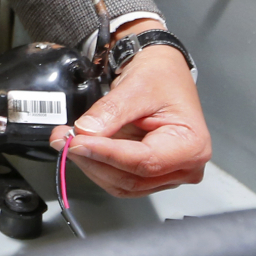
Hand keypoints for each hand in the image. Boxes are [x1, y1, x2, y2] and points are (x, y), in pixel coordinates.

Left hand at [50, 38, 210, 196]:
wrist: (162, 71)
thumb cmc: (161, 76)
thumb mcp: (137, 87)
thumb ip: (111, 111)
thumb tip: (85, 132)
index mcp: (191, 146)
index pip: (144, 161)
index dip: (107, 154)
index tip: (77, 142)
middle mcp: (184, 167)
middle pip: (131, 178)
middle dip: (93, 160)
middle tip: (64, 139)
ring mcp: (167, 174)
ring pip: (122, 183)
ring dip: (90, 164)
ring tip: (68, 140)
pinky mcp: (150, 173)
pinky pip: (119, 178)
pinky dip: (97, 164)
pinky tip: (82, 146)